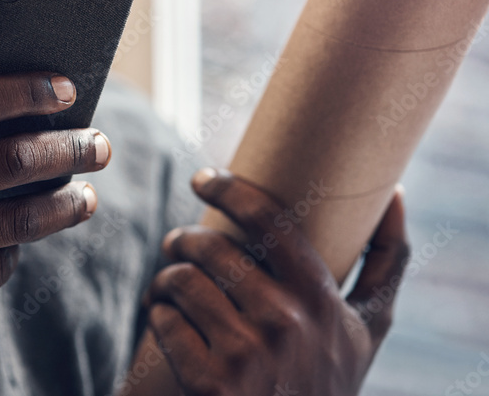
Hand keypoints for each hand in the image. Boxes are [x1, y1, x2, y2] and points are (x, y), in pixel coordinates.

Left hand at [145, 169, 409, 395]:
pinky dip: (157, 314)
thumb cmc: (330, 375)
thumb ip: (386, 260)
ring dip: (165, 277)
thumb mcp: (369, 325)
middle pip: (209, 246)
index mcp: (321, 298)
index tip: (203, 178)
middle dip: (183, 239)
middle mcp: (285, 322)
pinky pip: (163, 320)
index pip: (266, 218)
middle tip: (177, 244)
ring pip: (179, 280)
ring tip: (169, 285)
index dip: (228, 188)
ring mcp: (245, 356)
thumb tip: (396, 191)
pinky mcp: (209, 383)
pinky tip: (166, 317)